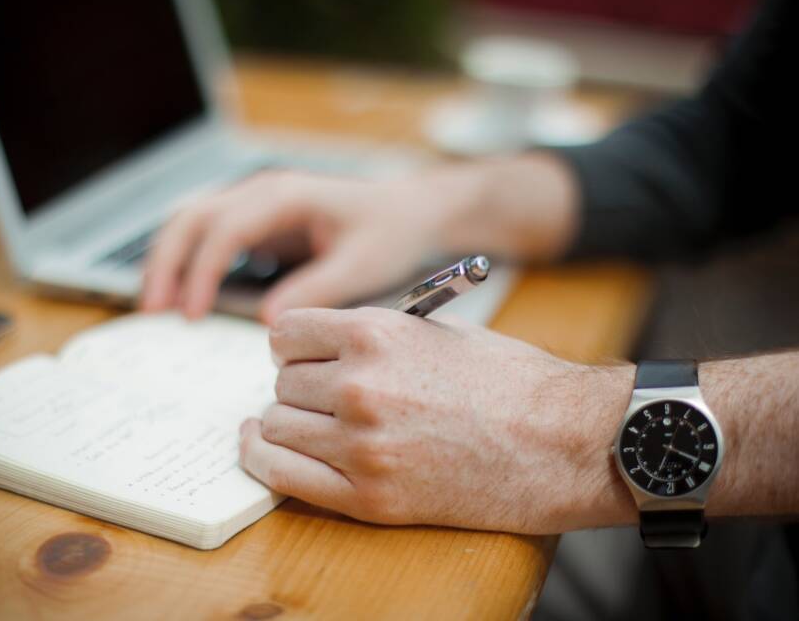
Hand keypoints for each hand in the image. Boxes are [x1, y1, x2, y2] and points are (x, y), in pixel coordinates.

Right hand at [140, 170, 454, 322]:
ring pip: (193, 221)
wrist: (412, 211)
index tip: (191, 314)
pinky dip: (188, 260)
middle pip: (193, 217)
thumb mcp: (361, 265)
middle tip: (152, 311)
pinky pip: (210, 235)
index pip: (225, 228)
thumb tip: (269, 322)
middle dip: (165, 261)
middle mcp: (264, 192)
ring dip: (168, 259)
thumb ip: (316, 290)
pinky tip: (182, 294)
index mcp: (287, 196)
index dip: (201, 271)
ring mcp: (258, 203)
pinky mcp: (259, 221)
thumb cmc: (391, 233)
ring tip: (155, 306)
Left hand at [239, 307, 635, 533]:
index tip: (302, 355)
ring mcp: (361, 445)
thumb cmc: (509, 381)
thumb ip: (372, 334)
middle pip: (281, 382)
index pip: (285, 333)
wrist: (562, 442)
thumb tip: (321, 343)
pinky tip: (265, 448)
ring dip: (288, 423)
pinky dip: (266, 460)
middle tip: (323, 394)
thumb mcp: (437, 330)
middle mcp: (359, 386)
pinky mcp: (370, 497)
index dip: (293, 344)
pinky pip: (284, 476)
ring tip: (314, 423)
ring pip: (276, 425)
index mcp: (375, 334)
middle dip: (298, 385)